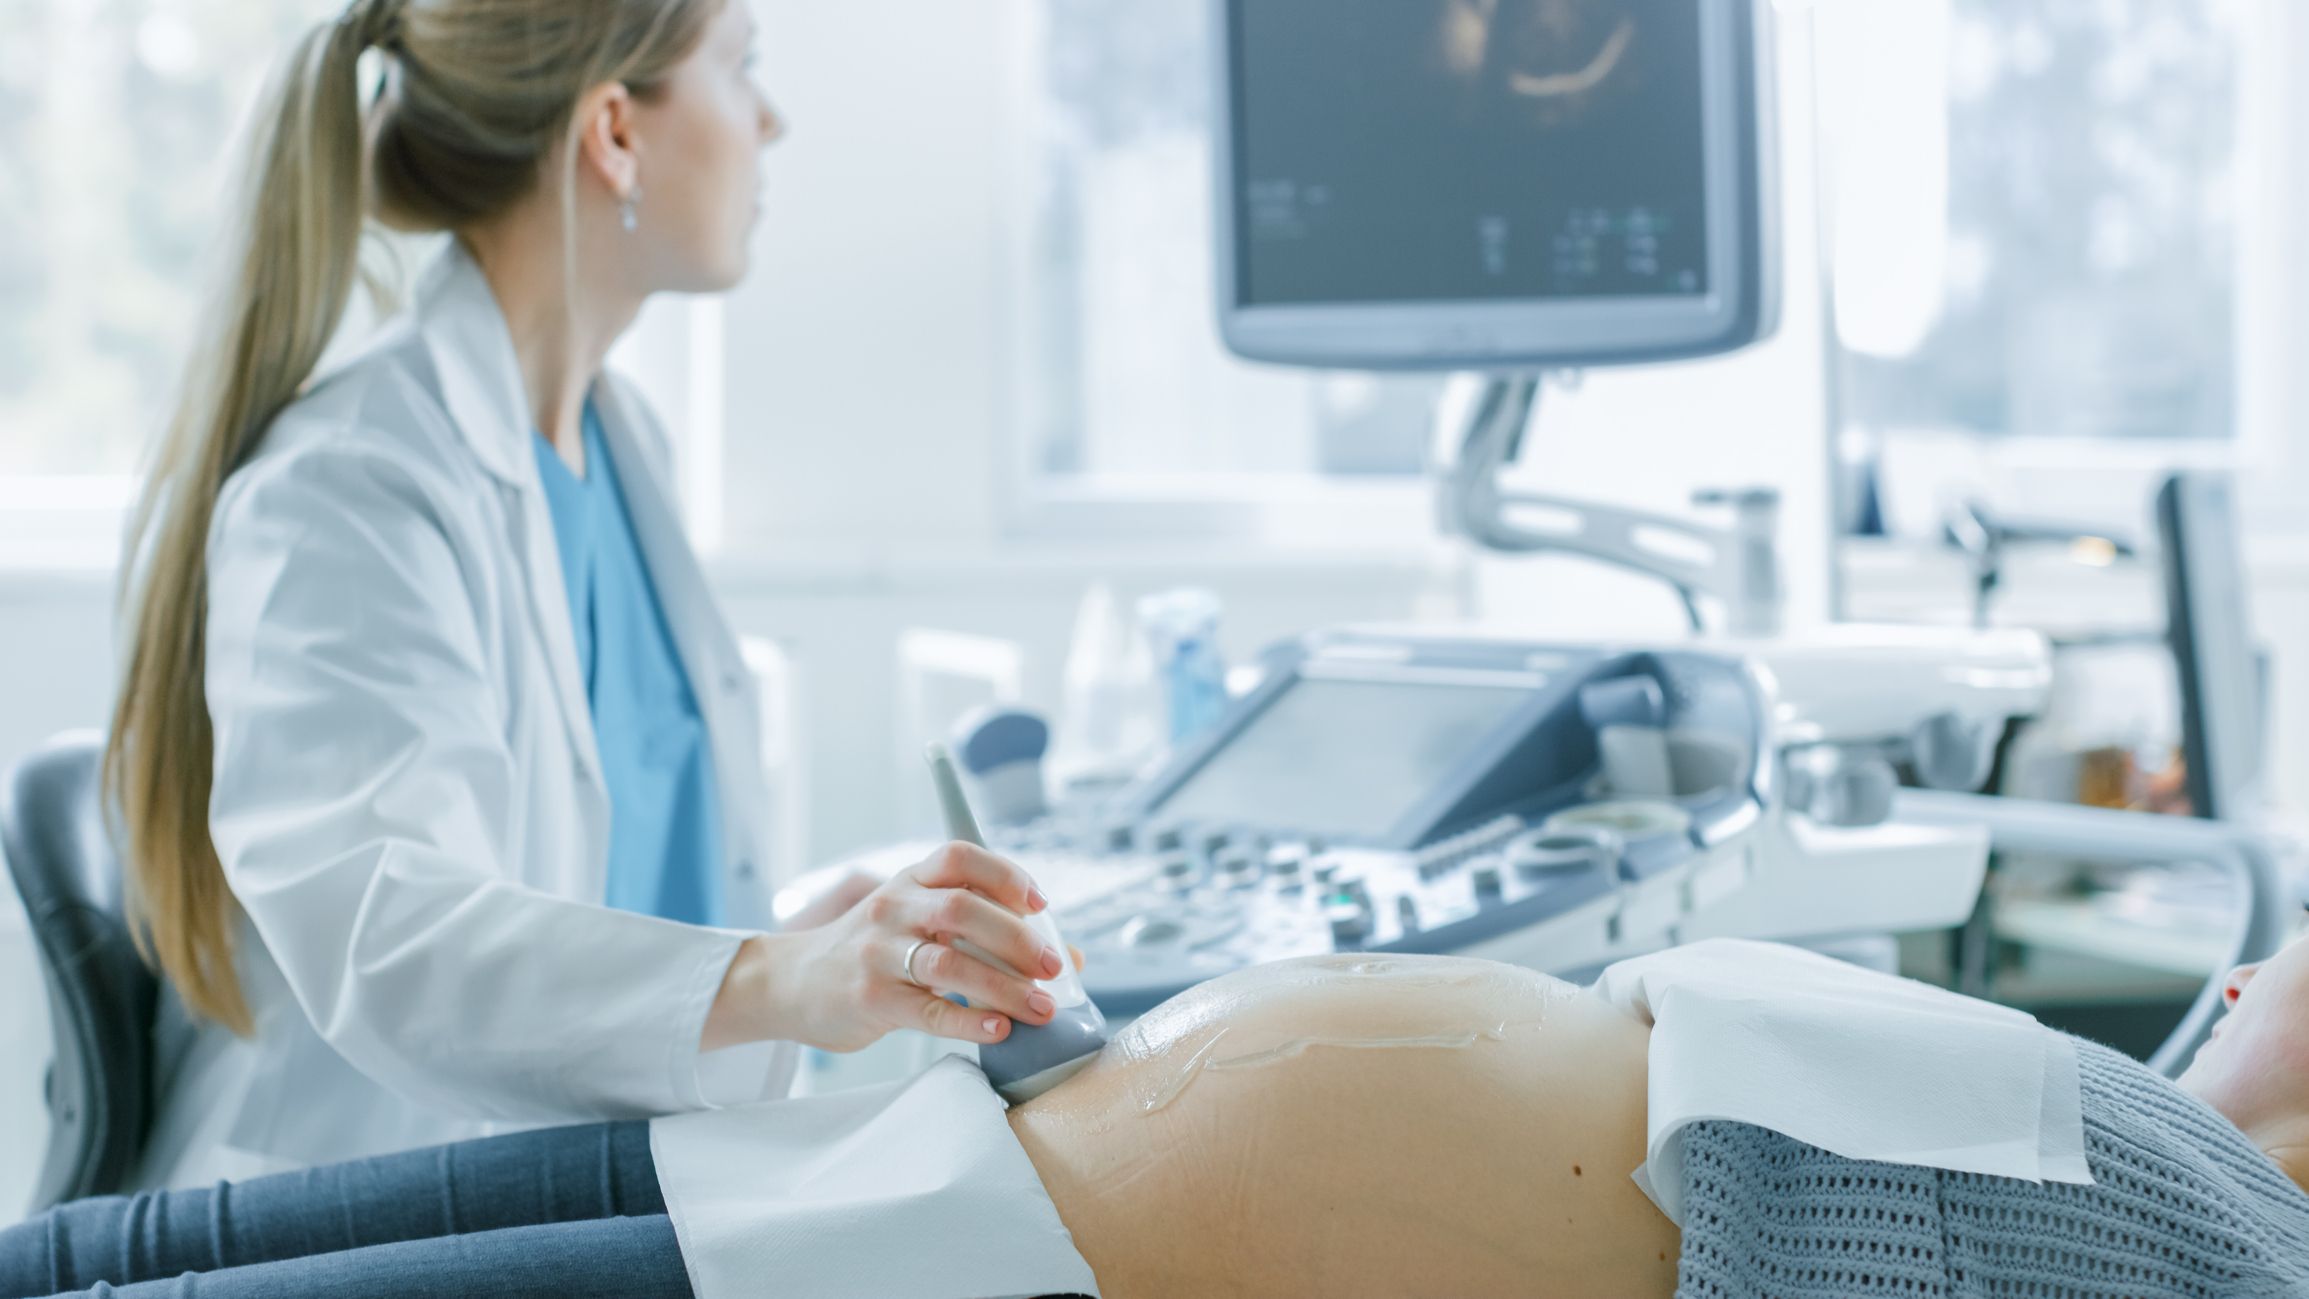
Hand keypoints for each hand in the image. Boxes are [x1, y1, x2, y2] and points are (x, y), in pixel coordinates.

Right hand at [747, 843, 1064, 1053]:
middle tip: (1054, 967)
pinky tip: (999, 1029)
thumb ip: (981, 932)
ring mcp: (878, 953)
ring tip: (1041, 1007)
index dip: (1005, 874)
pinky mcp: (870, 998)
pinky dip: (969, 1021)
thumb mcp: (914, 923)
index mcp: (910, 881)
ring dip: (1004, 986)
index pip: (959, 856)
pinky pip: (928, 1010)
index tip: (1041, 904)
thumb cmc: (871, 952)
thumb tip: (1068, 958)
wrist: (790, 983)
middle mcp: (893, 908)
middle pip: (962, 909)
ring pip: (949, 963)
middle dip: (1017, 938)